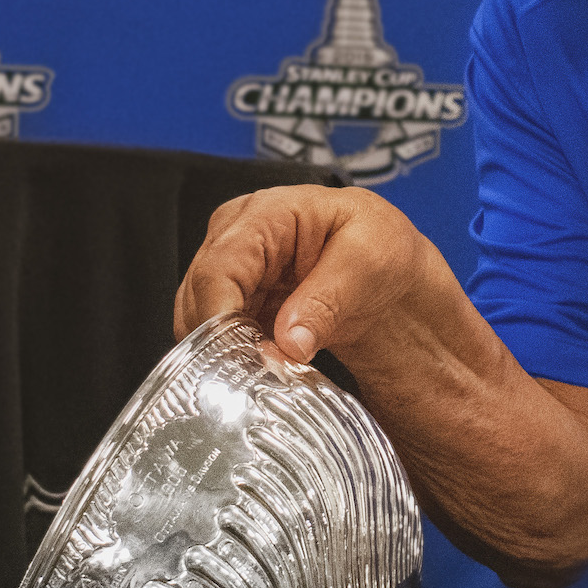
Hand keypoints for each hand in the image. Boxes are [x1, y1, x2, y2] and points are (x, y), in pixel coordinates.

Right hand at [174, 187, 447, 365]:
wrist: (389, 275)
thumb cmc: (381, 249)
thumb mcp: (369, 263)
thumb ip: (326, 301)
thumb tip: (289, 342)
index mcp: (265, 212)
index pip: (220, 267)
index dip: (219, 316)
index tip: (235, 357)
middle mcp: (235, 237)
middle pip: (198, 296)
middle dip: (221, 341)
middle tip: (258, 375)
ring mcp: (230, 271)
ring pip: (198, 321)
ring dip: (225, 353)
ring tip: (264, 374)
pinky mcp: (233, 304)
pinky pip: (213, 337)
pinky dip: (231, 358)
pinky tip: (259, 369)